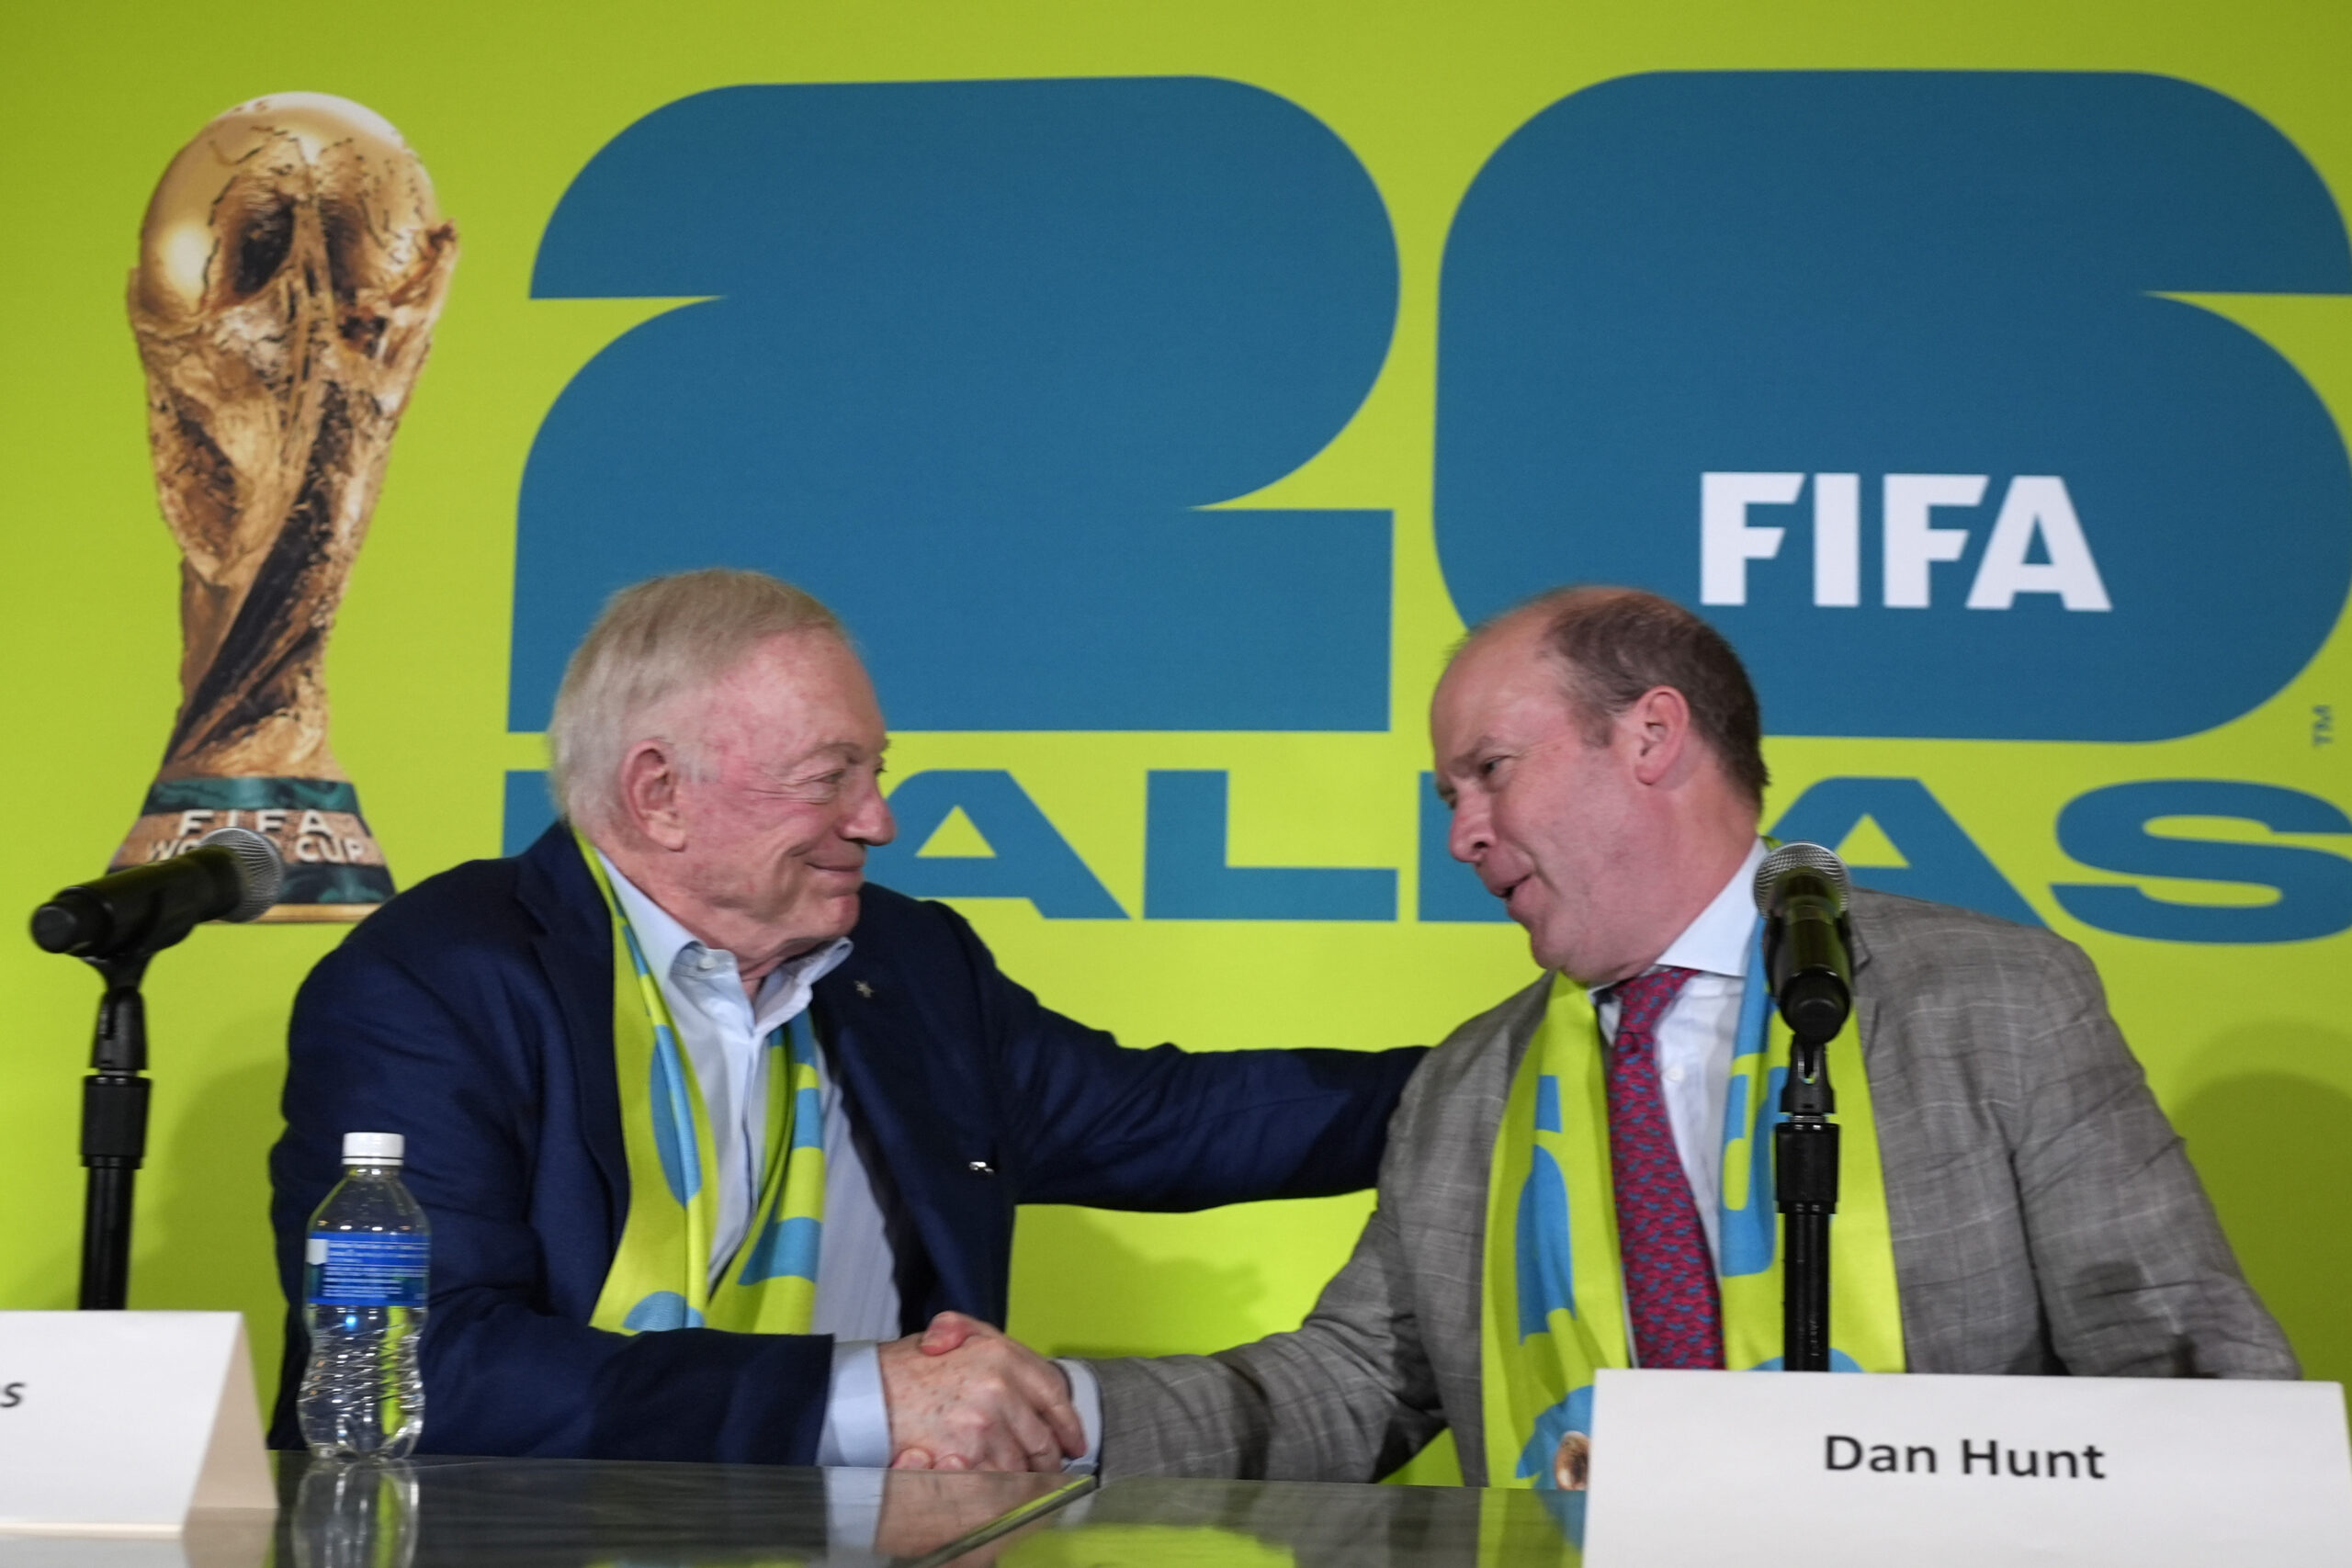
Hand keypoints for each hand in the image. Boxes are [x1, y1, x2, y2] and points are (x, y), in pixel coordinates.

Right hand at [878, 1312, 1083, 1472]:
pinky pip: (997, 1480)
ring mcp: (985, 1423)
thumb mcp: (948, 1333)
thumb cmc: (902, 1368)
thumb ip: (985, 1339)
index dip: (1067, 1422)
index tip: (1073, 1440)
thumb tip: (1017, 1365)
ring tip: (1020, 1484)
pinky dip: (999, 1489)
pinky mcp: (967, 1453)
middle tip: (1048, 1469)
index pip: (1054, 1393)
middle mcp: (1000, 1387)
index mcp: (1001, 1355)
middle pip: (1041, 1436)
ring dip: (1023, 1477)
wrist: (864, 1395)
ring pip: (1021, 1463)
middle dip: (1047, 1458)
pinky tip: (995, 1490)